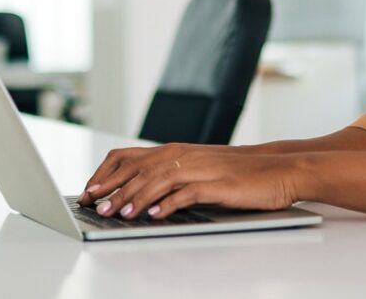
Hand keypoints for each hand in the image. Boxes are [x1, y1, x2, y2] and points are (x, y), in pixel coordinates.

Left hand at [78, 142, 305, 220]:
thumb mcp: (196, 169)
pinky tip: (155, 215)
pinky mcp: (218, 184)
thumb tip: (135, 193)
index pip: (128, 157)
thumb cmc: (235, 173)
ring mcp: (201, 169)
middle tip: (94, 206)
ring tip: (118, 214)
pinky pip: (188, 193)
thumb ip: (168, 176)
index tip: (88, 191)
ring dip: (135, 198)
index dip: (105, 174)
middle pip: (138, 170)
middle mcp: (183, 155)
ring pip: (158, 180)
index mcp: (174, 151)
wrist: (276, 169)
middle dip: (113, 189)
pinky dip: (169, 204)